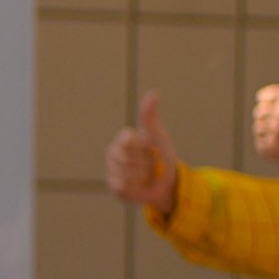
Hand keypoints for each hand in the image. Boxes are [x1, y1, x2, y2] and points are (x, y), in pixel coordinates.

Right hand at [105, 91, 177, 221]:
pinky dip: (135, 187)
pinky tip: (139, 185)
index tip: (150, 148)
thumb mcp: (159, 136)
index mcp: (123, 138)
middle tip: (150, 164)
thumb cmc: (162, 157)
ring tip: (146, 175)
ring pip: (123, 173)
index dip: (141, 147)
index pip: (126, 140)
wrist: (166, 183)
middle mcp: (114, 153)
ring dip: (141, 176)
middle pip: (124, 158)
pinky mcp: (113, 186)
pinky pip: (121, 186)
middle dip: (143, 163)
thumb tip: (154, 92)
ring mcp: (112, 169)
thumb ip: (151, 117)